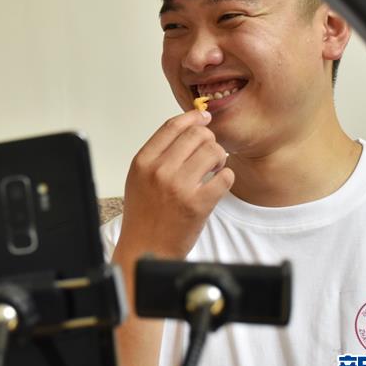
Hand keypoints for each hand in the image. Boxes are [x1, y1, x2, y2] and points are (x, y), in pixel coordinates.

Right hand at [119, 110, 233, 259]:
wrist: (146, 248)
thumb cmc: (144, 214)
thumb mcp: (139, 177)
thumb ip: (158, 153)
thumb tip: (187, 127)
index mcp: (143, 162)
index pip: (172, 126)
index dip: (192, 117)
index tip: (204, 117)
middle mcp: (159, 171)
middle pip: (196, 135)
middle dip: (208, 139)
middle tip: (209, 152)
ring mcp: (179, 188)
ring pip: (213, 152)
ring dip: (218, 158)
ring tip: (213, 169)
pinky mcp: (198, 204)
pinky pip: (225, 177)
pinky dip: (226, 177)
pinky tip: (217, 184)